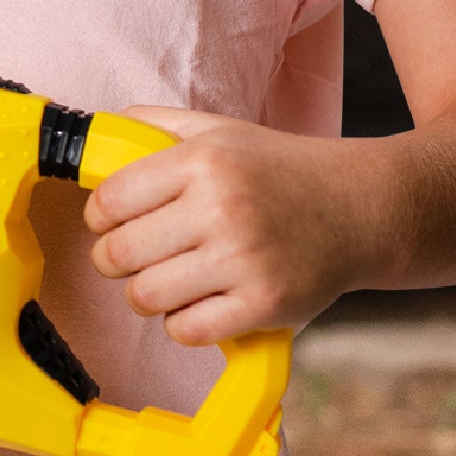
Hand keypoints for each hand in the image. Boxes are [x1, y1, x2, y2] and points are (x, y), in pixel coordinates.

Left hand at [82, 108, 371, 346]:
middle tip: (129, 256)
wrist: (360, 207)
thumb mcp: (217, 130)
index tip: (108, 222)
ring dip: (143, 294)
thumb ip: (153, 125)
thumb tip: (94, 138)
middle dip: (112, 259)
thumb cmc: (277, 169)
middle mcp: (221, 208)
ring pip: (145, 295)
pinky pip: (187, 330)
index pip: (110, 200)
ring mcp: (244, 259)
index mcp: (201, 161)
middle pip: (119, 253)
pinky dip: (180, 323)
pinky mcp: (266, 304)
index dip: (98, 217)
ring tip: (163, 280)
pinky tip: (196, 302)